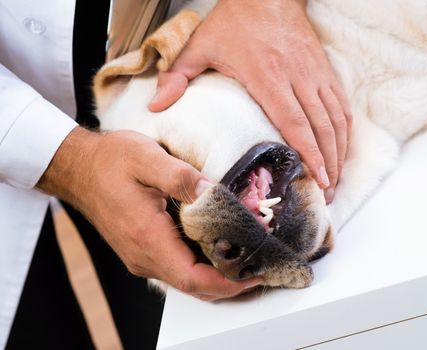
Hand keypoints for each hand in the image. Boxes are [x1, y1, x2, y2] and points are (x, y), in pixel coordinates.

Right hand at [38, 127, 261, 300]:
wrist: (78, 168)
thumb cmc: (110, 161)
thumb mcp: (147, 158)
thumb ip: (182, 177)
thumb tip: (213, 194)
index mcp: (147, 236)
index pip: (192, 278)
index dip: (227, 284)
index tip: (254, 275)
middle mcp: (143, 255)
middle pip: (193, 285)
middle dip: (229, 284)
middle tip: (261, 268)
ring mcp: (141, 256)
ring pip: (186, 280)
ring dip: (217, 277)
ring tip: (248, 260)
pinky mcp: (141, 250)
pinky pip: (176, 269)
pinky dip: (201, 267)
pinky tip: (220, 251)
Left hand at [148, 0, 351, 202]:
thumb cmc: (236, 21)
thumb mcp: (201, 44)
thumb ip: (178, 76)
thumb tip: (155, 106)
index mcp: (269, 76)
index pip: (295, 121)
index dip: (309, 153)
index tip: (317, 179)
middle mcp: (298, 77)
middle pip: (321, 127)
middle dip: (328, 164)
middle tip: (328, 193)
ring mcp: (315, 74)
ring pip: (336, 118)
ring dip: (339, 151)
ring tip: (336, 179)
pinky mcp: (324, 69)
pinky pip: (341, 103)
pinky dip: (345, 129)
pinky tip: (341, 148)